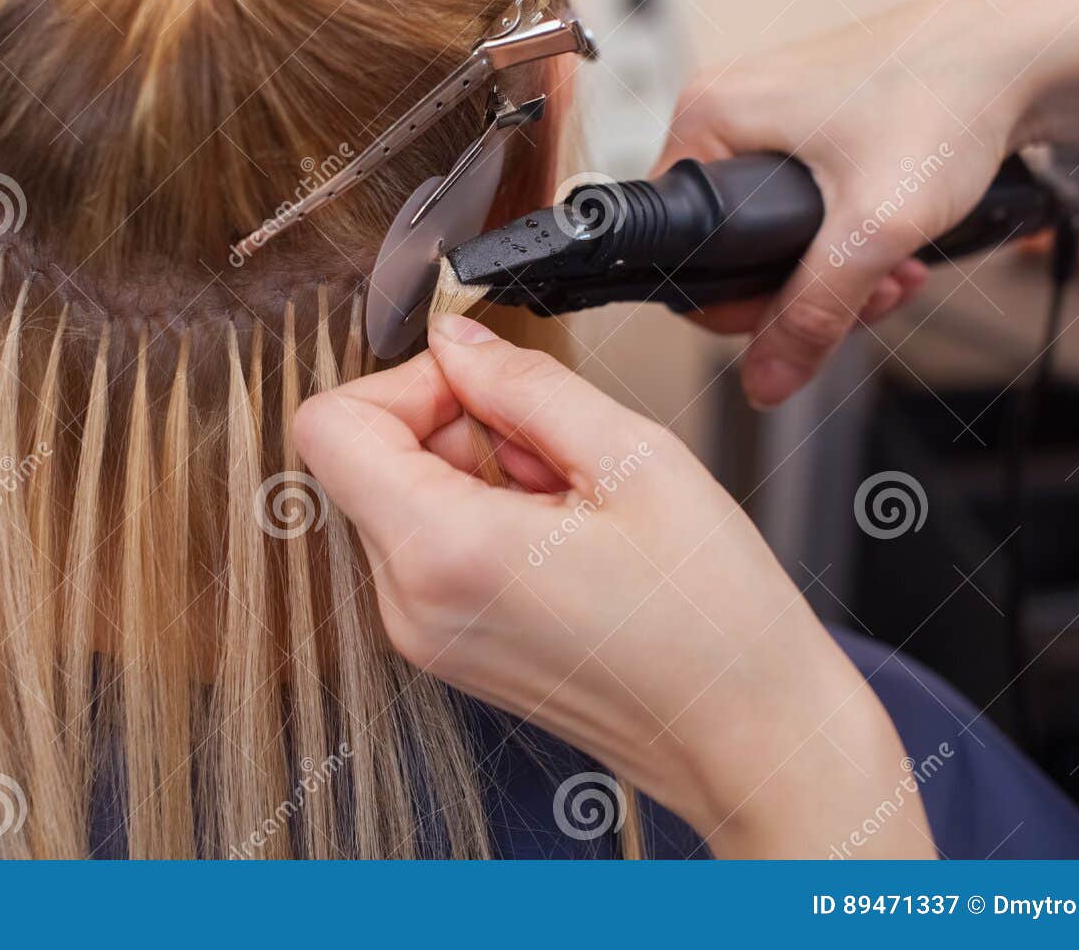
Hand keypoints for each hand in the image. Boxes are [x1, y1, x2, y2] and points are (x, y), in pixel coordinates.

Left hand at [295, 313, 931, 856]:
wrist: (749, 738)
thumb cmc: (713, 621)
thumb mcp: (633, 460)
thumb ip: (526, 383)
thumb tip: (458, 340)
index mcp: (441, 552)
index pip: (329, 425)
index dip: (404, 381)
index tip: (481, 386)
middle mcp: (410, 604)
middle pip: (365, 460)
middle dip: (454, 426)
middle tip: (553, 450)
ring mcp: (424, 635)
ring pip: (400, 499)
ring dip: (477, 472)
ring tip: (571, 502)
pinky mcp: (449, 648)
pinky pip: (430, 548)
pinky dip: (484, 518)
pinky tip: (565, 535)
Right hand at [660, 0, 1078, 407]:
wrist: (1027, 49)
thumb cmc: (948, 97)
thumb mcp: (872, 228)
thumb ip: (812, 313)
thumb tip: (764, 382)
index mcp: (708, 116)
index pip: (679, 245)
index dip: (736, 304)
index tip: (799, 317)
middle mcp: (727, 106)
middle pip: (728, 244)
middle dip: (802, 289)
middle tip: (867, 296)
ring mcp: (770, 110)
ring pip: (771, 230)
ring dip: (834, 270)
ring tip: (895, 272)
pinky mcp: (812, 118)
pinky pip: (803, 203)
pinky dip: (848, 236)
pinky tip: (896, 245)